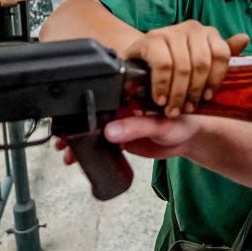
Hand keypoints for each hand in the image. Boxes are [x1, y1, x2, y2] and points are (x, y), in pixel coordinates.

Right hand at [54, 112, 202, 165]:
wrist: (190, 141)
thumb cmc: (183, 123)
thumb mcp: (160, 125)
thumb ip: (137, 127)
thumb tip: (111, 131)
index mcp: (131, 94)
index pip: (103, 98)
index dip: (84, 109)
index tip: (70, 120)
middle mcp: (122, 105)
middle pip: (92, 114)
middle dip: (74, 127)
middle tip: (62, 140)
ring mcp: (120, 121)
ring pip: (92, 129)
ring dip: (77, 140)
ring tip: (66, 151)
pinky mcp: (121, 136)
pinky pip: (100, 143)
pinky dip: (87, 149)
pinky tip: (75, 157)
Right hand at [123, 20, 248, 117]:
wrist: (141, 62)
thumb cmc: (176, 65)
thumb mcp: (201, 63)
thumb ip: (221, 55)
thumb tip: (244, 39)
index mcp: (208, 33)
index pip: (221, 54)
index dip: (215, 80)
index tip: (207, 98)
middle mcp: (191, 28)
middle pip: (202, 63)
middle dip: (194, 91)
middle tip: (187, 108)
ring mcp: (170, 31)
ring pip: (183, 66)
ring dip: (178, 93)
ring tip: (173, 109)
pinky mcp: (150, 39)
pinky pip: (162, 64)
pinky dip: (162, 85)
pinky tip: (160, 98)